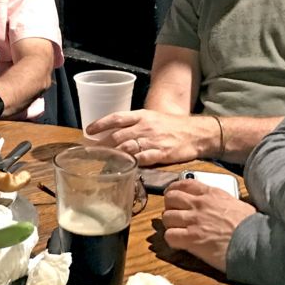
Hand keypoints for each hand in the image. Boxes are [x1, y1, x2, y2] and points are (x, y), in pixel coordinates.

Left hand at [84, 109, 211, 166]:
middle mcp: (145, 126)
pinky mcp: (161, 153)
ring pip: (127, 148)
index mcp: (142, 116)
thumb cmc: (172, 126)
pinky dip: (130, 163)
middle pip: (118, 136)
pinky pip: (142, 159)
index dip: (101, 123)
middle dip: (101, 145)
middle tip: (90, 153)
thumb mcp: (152, 119)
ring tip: (101, 162)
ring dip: (112, 156)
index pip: (117, 117)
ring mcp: (153, 140)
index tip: (88, 131)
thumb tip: (114, 133)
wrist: (196, 133)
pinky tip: (122, 168)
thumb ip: (134, 125)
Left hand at [161, 178, 255, 269]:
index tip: (173, 196)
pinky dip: (172, 240)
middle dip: (170, 206)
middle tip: (175, 215)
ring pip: (167, 217)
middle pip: (170, 198)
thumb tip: (220, 205)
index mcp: (211, 193)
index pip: (183, 183)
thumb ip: (221, 201)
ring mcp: (194, 220)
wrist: (256, 242)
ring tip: (178, 231)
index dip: (174, 190)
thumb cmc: (251, 226)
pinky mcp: (192, 239)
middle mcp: (200, 204)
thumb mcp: (237, 204)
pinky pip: (170, 236)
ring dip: (170, 225)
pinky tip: (180, 243)